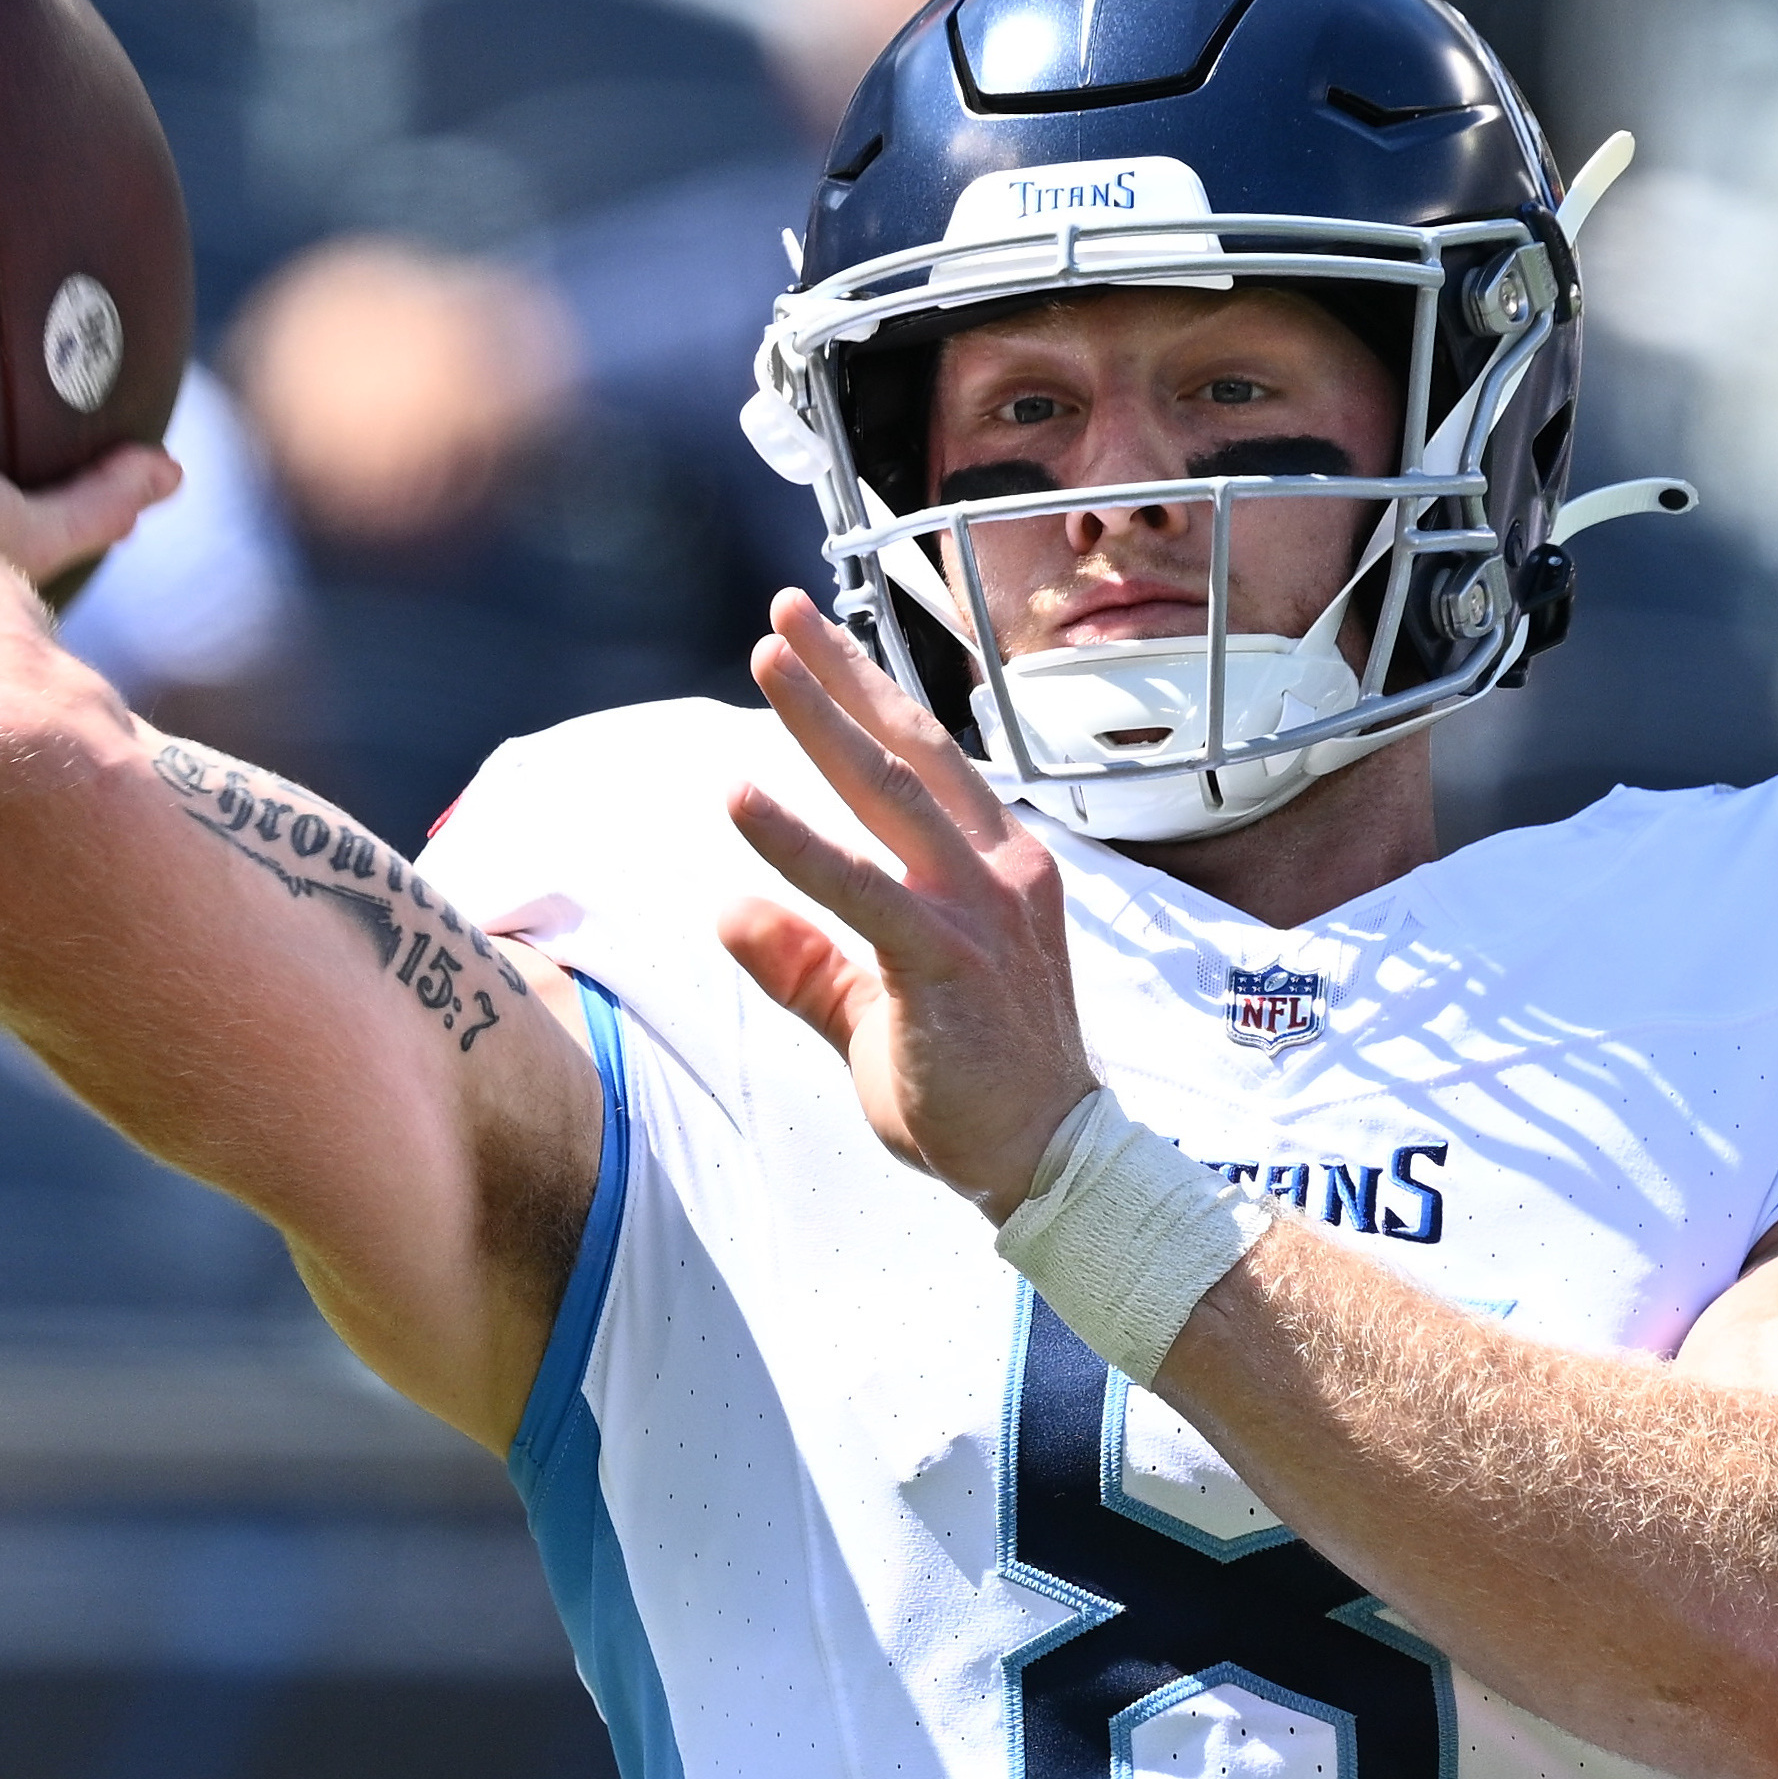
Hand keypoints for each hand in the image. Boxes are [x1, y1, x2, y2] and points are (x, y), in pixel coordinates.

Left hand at [720, 590, 1097, 1217]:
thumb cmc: (974, 1091)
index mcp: (996, 871)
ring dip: (823, 720)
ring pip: (889, 791)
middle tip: (785, 612)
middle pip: (912, 748)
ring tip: (768, 661)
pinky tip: (738, 799)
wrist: (1048, 1165)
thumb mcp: (873, 1013)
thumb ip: (806, 960)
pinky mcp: (945, 961)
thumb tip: (729, 910)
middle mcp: (997, 872)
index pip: (927, 763)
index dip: (870, 695)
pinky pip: (860, 887)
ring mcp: (977, 912)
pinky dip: (794, 841)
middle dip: (845, 674)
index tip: (816, 643)